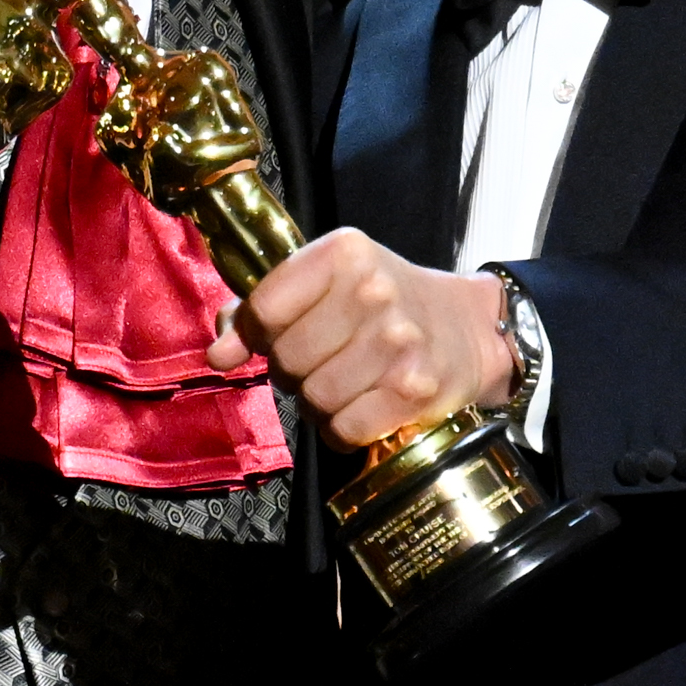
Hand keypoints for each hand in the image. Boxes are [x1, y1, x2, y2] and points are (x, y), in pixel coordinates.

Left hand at [205, 227, 514, 448]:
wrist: (467, 330)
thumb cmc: (386, 305)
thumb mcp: (327, 285)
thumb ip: (264, 309)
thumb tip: (219, 353)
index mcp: (344, 255)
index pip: (265, 308)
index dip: (258, 334)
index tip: (274, 337)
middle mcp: (373, 292)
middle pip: (287, 359)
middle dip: (293, 371)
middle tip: (320, 362)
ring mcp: (398, 342)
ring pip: (313, 399)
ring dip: (319, 403)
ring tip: (344, 384)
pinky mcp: (415, 389)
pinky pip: (343, 429)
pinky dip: (342, 430)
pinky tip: (361, 409)